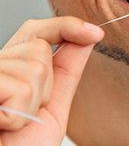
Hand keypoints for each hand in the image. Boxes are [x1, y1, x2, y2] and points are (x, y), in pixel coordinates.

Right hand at [0, 17, 103, 145]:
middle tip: (27, 113)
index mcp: (11, 67)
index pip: (37, 31)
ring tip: (12, 123)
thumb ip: (67, 69)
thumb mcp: (52, 104)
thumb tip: (88, 35)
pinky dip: (17, 115)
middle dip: (45, 85)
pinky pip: (19, 89)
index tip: (95, 33)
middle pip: (39, 48)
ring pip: (33, 69)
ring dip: (31, 105)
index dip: (67, 27)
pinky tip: (3, 125)